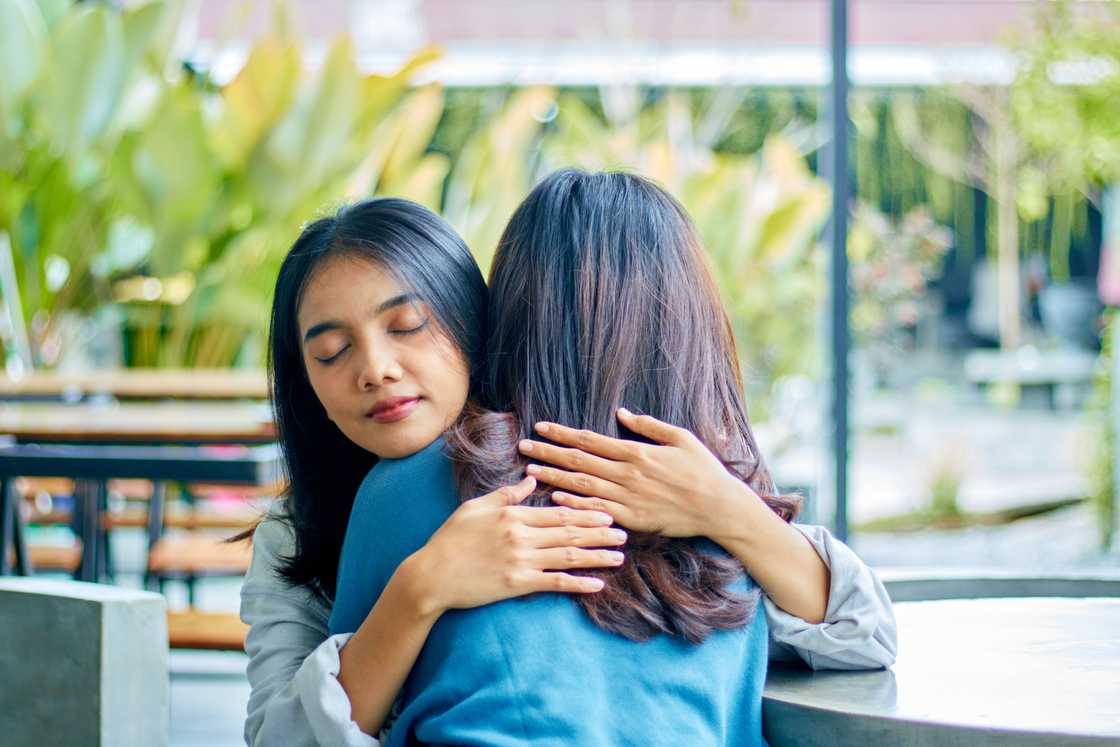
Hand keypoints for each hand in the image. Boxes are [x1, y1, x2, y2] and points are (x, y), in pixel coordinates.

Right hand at [411, 476, 627, 613]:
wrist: (432, 575)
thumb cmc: (451, 539)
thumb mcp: (476, 507)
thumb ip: (507, 494)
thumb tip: (531, 479)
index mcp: (513, 515)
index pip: (558, 512)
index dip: (586, 513)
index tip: (608, 512)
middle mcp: (522, 536)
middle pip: (569, 532)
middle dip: (600, 532)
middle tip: (624, 531)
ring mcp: (521, 561)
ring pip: (568, 556)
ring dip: (597, 556)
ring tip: (620, 555)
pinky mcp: (518, 584)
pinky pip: (555, 583)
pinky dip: (578, 584)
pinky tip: (598, 584)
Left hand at [519, 408, 753, 538]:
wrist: (719, 507)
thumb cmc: (703, 469)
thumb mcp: (680, 438)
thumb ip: (649, 425)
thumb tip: (622, 413)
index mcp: (636, 452)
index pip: (590, 440)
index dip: (563, 434)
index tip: (541, 428)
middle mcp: (627, 474)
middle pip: (579, 461)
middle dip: (548, 453)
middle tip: (523, 446)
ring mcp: (628, 498)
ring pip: (582, 486)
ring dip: (554, 477)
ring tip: (530, 471)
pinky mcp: (632, 519)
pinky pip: (597, 511)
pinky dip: (575, 504)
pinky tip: (555, 498)